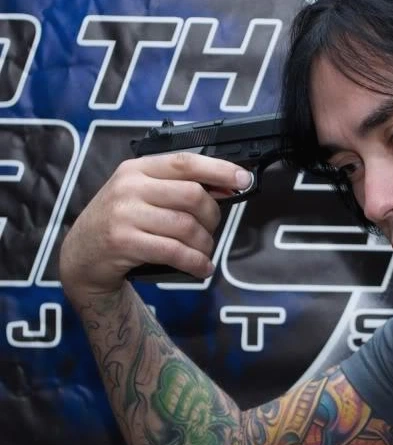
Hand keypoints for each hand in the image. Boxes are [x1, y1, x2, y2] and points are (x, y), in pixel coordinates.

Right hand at [59, 152, 252, 303]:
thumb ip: (177, 188)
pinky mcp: (124, 241)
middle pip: (192, 195)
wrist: (81, 255)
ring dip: (204, 244)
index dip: (220, 170)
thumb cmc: (122, 222)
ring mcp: (124, 214)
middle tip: (211, 230)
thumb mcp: (143, 195)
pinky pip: (174, 251)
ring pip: (186, 226)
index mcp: (138, 169)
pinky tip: (201, 267)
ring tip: (204, 253)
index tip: (243, 180)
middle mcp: (129, 186)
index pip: (186, 162)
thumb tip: (227, 188)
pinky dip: (195, 262)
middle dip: (212, 216)